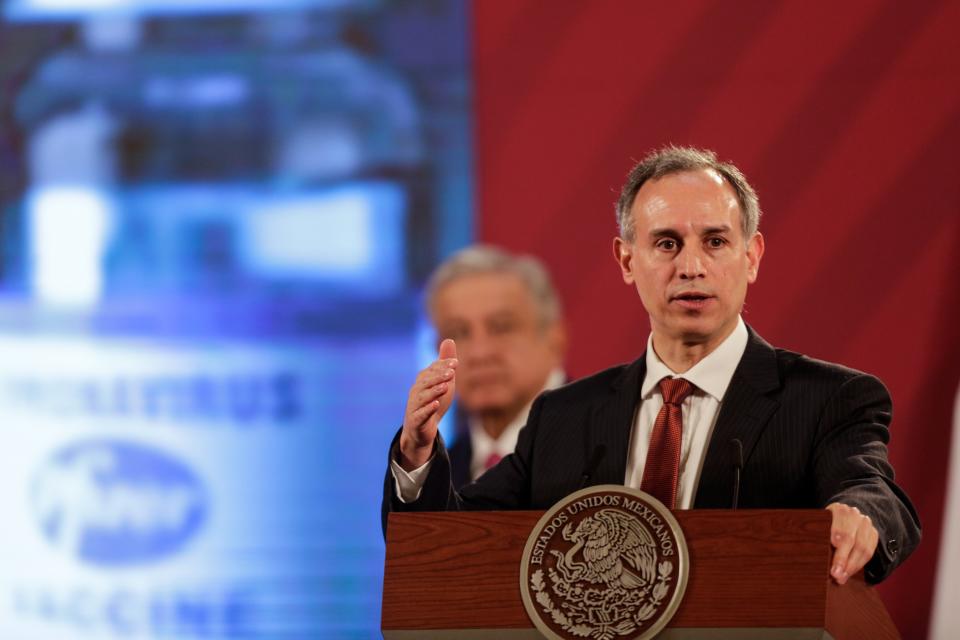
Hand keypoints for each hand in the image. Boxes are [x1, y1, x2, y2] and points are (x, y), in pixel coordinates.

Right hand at [398, 339, 457, 470]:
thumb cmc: (432, 401)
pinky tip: (436, 405)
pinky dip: (428, 409)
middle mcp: (416, 391)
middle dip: (439, 377)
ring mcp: (414, 406)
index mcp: (422, 381)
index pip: (432, 370)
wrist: (421, 429)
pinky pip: (421, 414)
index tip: (455, 362)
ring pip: (423, 397)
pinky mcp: (416, 420)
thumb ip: (444, 363)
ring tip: (446, 387)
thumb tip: (449, 339)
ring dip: (434, 391)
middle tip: (452, 373)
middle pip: (426, 382)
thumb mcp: (442, 381)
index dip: (442, 366)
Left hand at [825, 502, 878, 584]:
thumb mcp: (820, 523)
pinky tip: (849, 573)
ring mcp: (866, 524)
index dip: (837, 533)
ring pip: (862, 548)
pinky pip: (869, 553)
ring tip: (841, 578)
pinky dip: (858, 565)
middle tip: (834, 573)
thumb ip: (818, 532)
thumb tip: (812, 552)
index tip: (833, 544)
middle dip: (842, 558)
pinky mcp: (874, 534)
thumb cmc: (826, 524)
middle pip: (850, 538)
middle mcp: (854, 515)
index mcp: (838, 509)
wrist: (847, 518)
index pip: (838, 522)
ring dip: (851, 566)